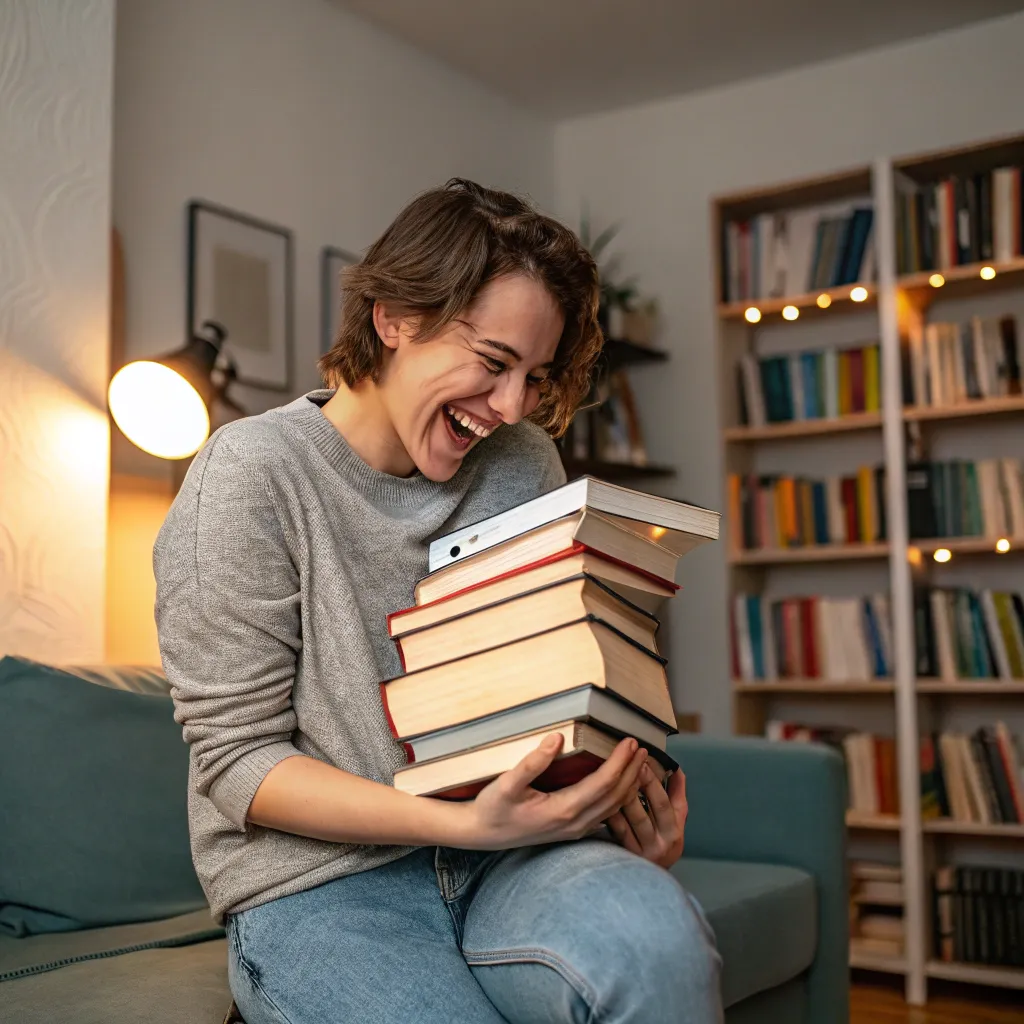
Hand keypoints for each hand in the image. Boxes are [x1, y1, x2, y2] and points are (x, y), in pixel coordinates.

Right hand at [459, 733, 647, 849]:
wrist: (483, 835)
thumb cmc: (493, 808)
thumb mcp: (507, 784)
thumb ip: (532, 762)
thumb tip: (556, 738)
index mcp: (563, 811)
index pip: (603, 783)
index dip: (620, 762)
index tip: (631, 742)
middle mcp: (575, 823)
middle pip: (615, 796)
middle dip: (632, 771)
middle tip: (643, 747)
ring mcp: (575, 830)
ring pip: (613, 806)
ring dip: (629, 784)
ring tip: (639, 762)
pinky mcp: (573, 830)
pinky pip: (606, 813)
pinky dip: (619, 796)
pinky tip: (623, 785)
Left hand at [605, 762, 686, 868]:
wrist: (652, 881)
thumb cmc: (663, 841)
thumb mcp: (677, 821)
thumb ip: (677, 795)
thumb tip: (677, 769)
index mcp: (675, 831)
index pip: (665, 803)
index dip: (654, 782)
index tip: (642, 762)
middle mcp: (661, 843)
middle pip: (647, 810)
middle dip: (635, 785)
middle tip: (624, 765)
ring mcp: (643, 852)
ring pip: (631, 820)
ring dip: (622, 798)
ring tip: (612, 778)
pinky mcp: (627, 857)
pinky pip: (618, 832)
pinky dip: (611, 815)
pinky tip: (603, 801)